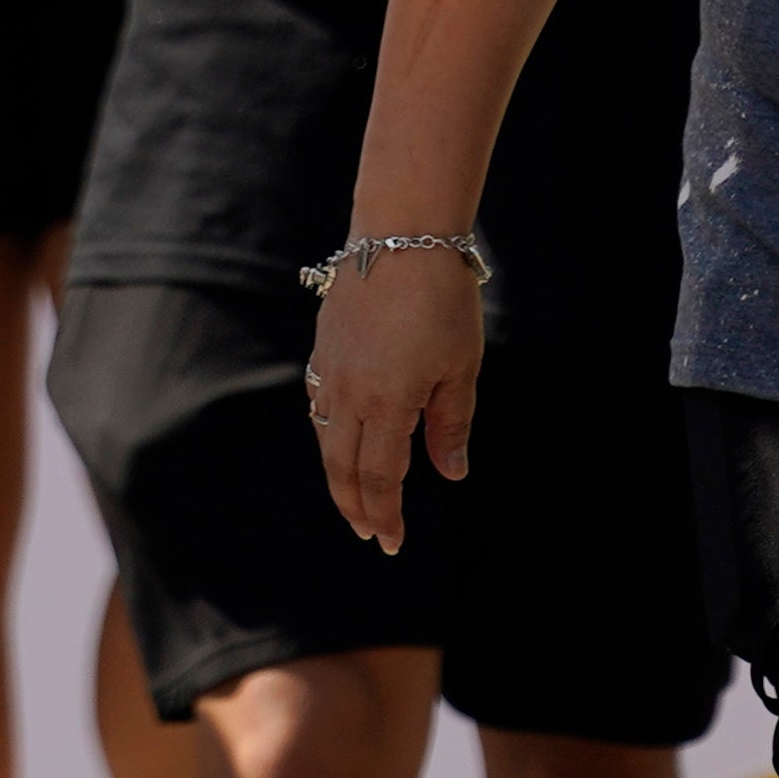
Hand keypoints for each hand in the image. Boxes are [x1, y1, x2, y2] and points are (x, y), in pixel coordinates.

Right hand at [307, 248, 482, 553]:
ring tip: (354, 498)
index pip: (379, 478)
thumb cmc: (441, 299)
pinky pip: (317, 403)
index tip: (391, 543)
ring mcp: (329, 367)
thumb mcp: (461, 367)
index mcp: (386, 403)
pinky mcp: (323, 345)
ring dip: (337, 474)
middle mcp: (348, 392)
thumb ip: (450, 425)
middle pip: (341, 467)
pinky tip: (339, 438)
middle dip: (354, 507)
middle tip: (369, 534)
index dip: (385, 515)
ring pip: (324, 438)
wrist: (401, 234)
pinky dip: (327, 433)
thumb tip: (450, 474)